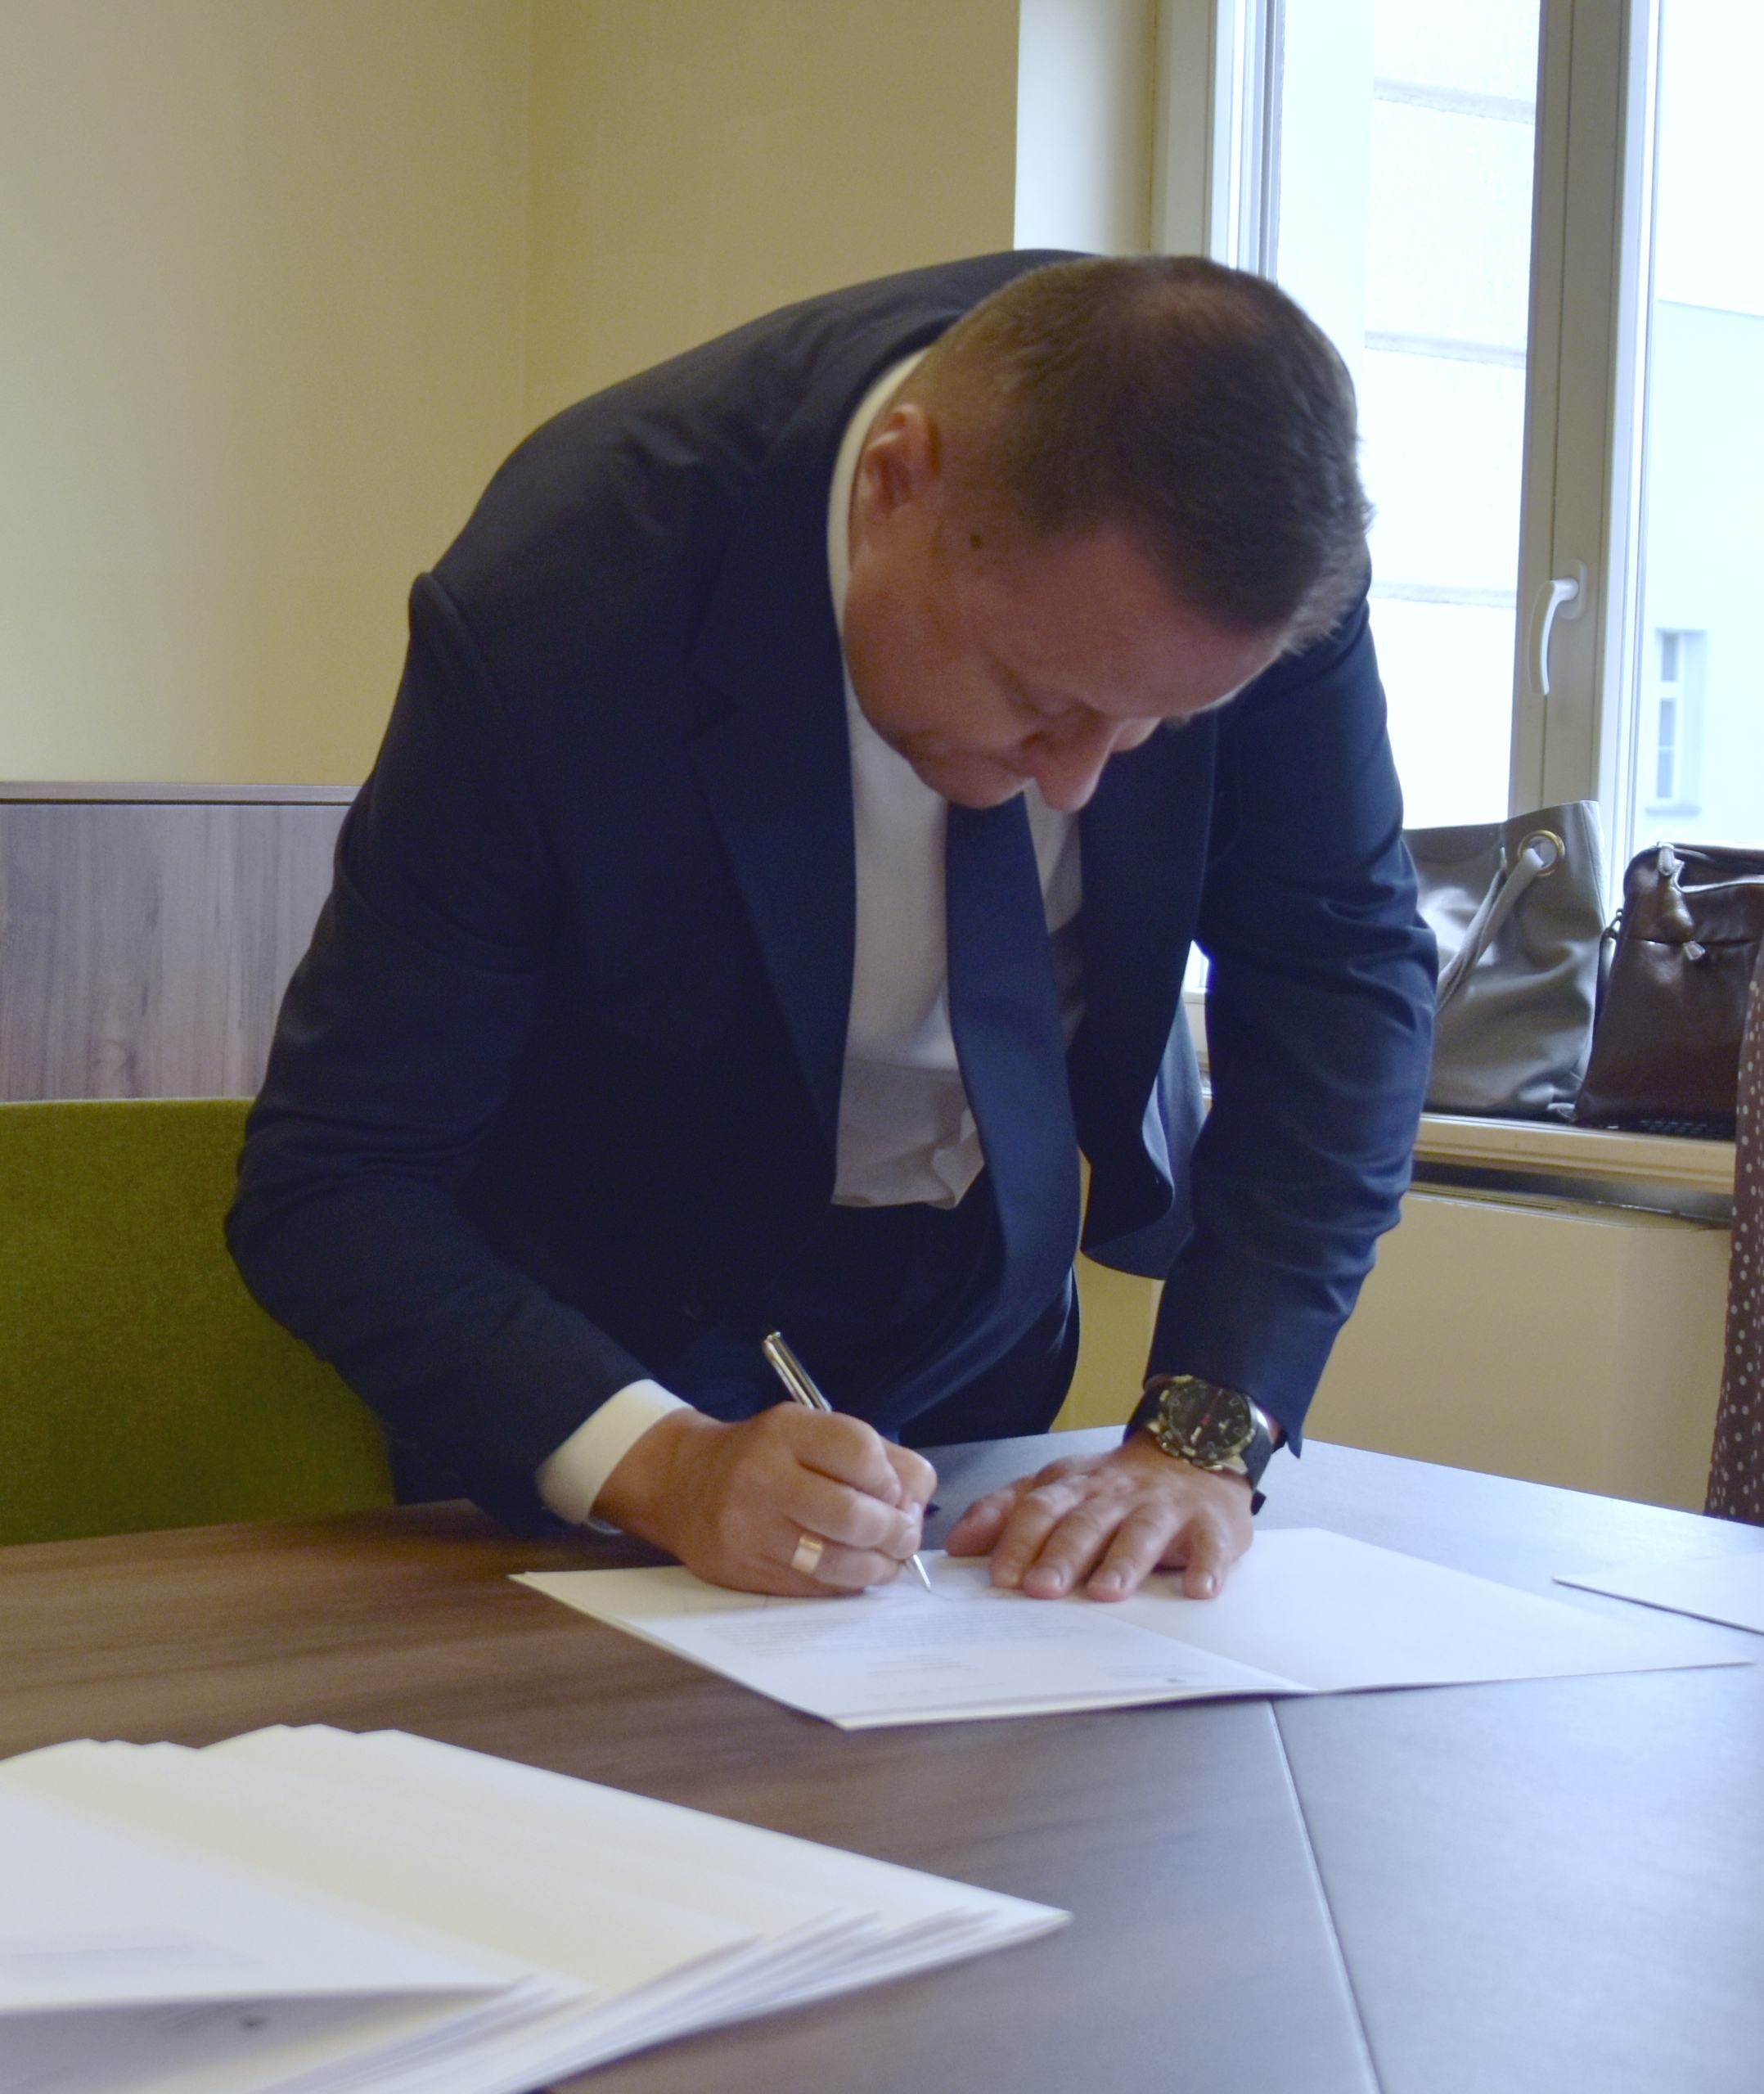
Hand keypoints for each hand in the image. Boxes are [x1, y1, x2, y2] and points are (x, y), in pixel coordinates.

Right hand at [594, 1405, 935, 1596]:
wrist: (683, 1484)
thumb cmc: (766, 1456)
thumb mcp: (811, 1432)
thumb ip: (874, 1457)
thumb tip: (917, 1504)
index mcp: (785, 1431)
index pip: (861, 1452)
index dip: (893, 1480)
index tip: (895, 1493)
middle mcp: (762, 1477)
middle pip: (855, 1515)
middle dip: (895, 1532)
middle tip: (903, 1537)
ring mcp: (749, 1529)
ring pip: (838, 1562)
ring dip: (878, 1567)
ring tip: (887, 1561)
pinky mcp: (743, 1571)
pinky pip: (814, 1587)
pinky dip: (846, 1584)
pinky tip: (852, 1572)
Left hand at [943, 1435, 1252, 1601]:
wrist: (1195, 1447)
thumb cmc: (1117, 1485)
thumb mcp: (1058, 1487)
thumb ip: (1007, 1511)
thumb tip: (958, 1544)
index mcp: (1074, 1487)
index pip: (1039, 1508)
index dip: (1018, 1540)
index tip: (998, 1575)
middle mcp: (1115, 1495)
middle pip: (1084, 1523)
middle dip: (1059, 1555)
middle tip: (1039, 1590)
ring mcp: (1164, 1507)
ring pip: (1140, 1532)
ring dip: (1122, 1562)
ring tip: (1106, 1592)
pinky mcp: (1210, 1524)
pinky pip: (1209, 1547)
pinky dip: (1206, 1567)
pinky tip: (1198, 1590)